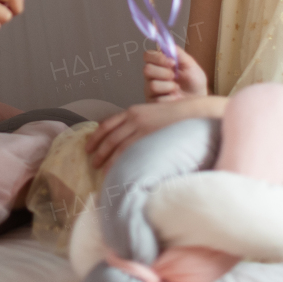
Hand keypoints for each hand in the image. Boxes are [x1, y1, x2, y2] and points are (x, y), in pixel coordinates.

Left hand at [84, 100, 199, 171]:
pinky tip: (116, 170)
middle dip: (98, 150)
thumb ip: (140, 124)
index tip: (88, 146)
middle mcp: (134, 118)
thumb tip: (131, 139)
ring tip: (100, 170)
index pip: (108, 124)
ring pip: (117, 146)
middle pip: (110, 137)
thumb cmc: (176, 117)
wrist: (194, 113)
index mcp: (133, 111)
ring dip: (106, 159)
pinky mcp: (149, 138)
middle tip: (92, 161)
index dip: (96, 136)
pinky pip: (129, 152)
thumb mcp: (153, 115)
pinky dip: (119, 162)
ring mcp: (141, 128)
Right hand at [143, 46, 207, 101]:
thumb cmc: (195, 82)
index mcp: (159, 64)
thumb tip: (167, 42)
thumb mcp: (190, 65)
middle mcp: (152, 76)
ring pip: (152, 85)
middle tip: (175, 76)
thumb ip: (178, 53)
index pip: (147, 55)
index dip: (158, 58)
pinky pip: (157, 100)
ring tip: (177, 89)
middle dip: (164, 73)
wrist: (199, 101)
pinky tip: (175, 99)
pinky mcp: (153, 104)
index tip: (172, 62)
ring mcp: (151, 90)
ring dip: (169, 87)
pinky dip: (170, 99)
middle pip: (147, 70)